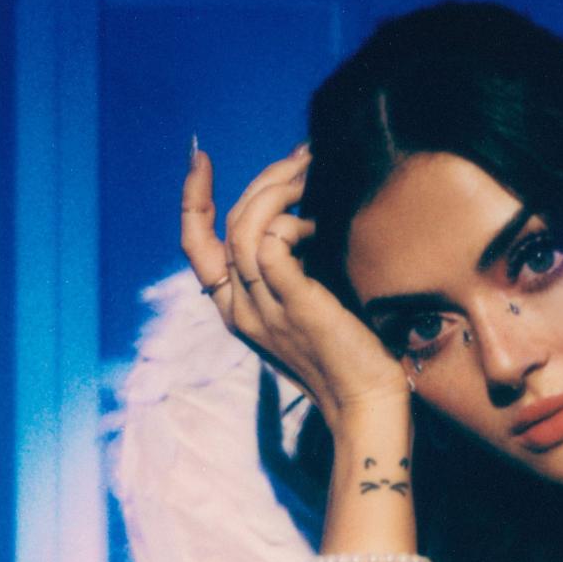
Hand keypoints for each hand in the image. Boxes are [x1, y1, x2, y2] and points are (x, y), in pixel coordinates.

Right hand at [180, 143, 409, 425]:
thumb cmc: (351, 355)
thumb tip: (308, 215)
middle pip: (226, 227)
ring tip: (309, 174)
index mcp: (238, 310)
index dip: (192, 199)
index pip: (195, 246)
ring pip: (243, 229)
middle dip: (261, 181)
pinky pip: (270, 246)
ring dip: (276, 191)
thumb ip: (295, 271)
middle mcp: (242, 309)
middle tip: (299, 159)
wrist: (369, 402)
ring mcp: (265, 309)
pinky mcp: (294, 306)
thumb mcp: (311, 306)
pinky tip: (316, 226)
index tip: (202, 160)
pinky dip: (289, 224)